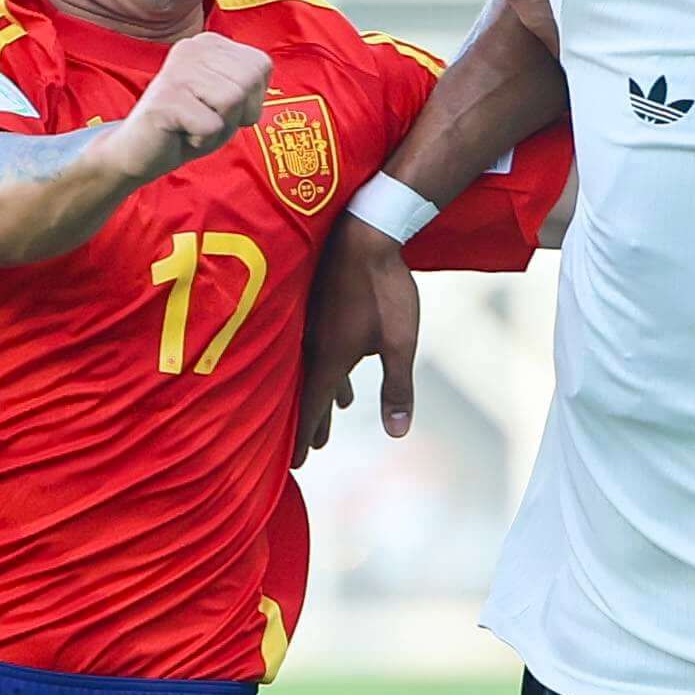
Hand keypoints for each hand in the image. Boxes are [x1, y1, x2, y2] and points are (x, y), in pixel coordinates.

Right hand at [106, 32, 269, 184]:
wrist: (143, 150)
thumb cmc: (191, 124)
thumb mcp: (230, 99)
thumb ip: (250, 80)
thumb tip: (262, 67)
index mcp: (210, 43)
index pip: (261, 65)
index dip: (253, 98)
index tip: (221, 107)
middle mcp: (192, 47)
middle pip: (248, 81)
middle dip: (236, 113)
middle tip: (207, 118)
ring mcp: (177, 69)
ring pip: (232, 101)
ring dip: (219, 126)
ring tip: (194, 124)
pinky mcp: (166, 97)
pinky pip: (211, 126)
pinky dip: (202, 140)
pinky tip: (182, 133)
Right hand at [299, 218, 421, 452]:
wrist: (365, 229)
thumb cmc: (385, 288)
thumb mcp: (400, 343)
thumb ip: (397, 389)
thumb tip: (397, 433)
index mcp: (328, 359)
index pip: (309, 410)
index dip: (302, 439)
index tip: (294, 465)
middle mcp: (310, 345)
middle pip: (305, 395)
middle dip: (309, 425)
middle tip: (309, 453)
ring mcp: (308, 324)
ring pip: (309, 371)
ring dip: (320, 397)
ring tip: (332, 418)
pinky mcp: (312, 307)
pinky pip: (312, 348)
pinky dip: (325, 369)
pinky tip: (343, 374)